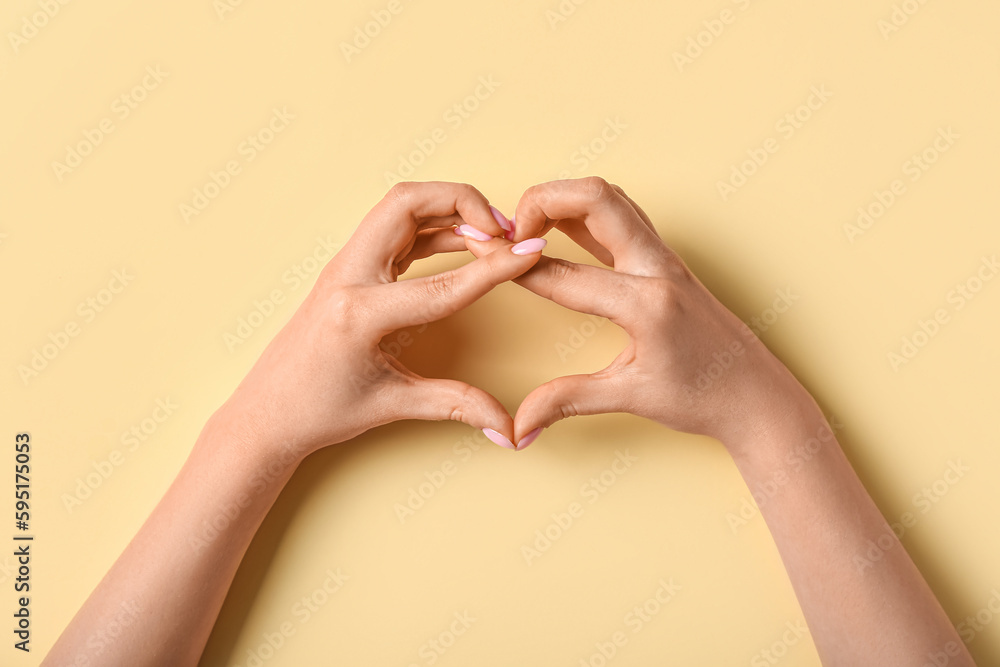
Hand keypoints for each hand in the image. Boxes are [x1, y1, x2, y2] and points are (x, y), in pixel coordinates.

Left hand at [212, 181, 546, 461]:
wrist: (267, 412)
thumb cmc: (319, 410)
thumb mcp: (392, 405)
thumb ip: (456, 406)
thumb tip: (507, 430)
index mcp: (360, 314)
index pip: (442, 283)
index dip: (494, 267)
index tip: (531, 252)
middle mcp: (348, 277)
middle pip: (407, 203)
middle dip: (463, 203)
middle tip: (505, 231)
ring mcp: (344, 266)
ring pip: (400, 207)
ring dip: (448, 210)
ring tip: (492, 237)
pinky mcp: (348, 267)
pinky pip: (395, 229)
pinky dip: (433, 227)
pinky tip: (464, 244)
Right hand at [462, 177, 806, 449]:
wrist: (755, 395)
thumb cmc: (703, 397)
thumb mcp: (631, 398)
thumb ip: (568, 401)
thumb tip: (519, 426)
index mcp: (647, 303)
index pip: (565, 274)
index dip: (517, 266)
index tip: (484, 260)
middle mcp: (658, 268)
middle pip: (594, 197)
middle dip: (541, 201)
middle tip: (510, 232)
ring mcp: (666, 258)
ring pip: (610, 197)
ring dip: (564, 200)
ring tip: (528, 228)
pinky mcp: (666, 260)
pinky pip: (621, 216)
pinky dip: (584, 213)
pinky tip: (561, 231)